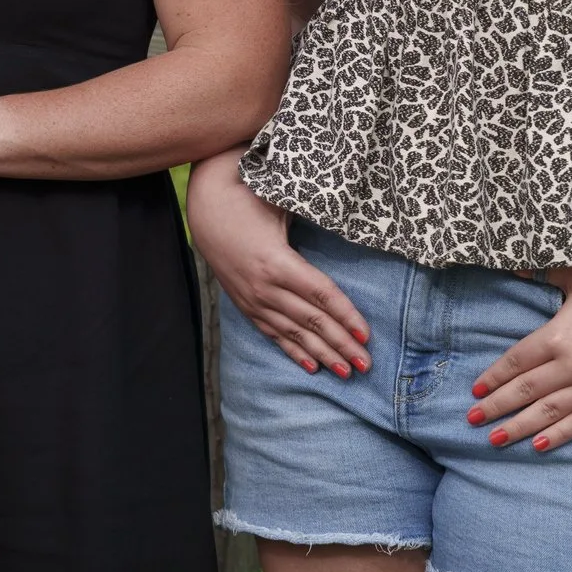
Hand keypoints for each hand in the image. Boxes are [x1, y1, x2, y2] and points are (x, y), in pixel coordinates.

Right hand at [187, 157, 368, 376]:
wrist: (205, 210)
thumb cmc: (249, 199)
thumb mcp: (282, 203)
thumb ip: (312, 213)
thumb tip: (349, 216)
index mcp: (277, 261)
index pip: (321, 294)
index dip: (346, 316)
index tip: (366, 335)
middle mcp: (265, 287)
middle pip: (312, 321)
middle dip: (341, 345)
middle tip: (366, 365)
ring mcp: (254, 299)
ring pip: (294, 334)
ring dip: (323, 355)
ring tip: (346, 372)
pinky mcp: (246, 305)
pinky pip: (274, 334)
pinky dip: (294, 351)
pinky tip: (312, 367)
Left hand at [466, 267, 571, 452]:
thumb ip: (544, 274)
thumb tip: (516, 268)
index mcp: (556, 335)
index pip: (514, 363)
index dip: (492, 378)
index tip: (475, 390)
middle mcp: (570, 365)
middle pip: (523, 391)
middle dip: (495, 407)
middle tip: (471, 419)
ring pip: (546, 413)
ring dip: (517, 427)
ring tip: (495, 438)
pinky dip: (557, 436)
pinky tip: (537, 445)